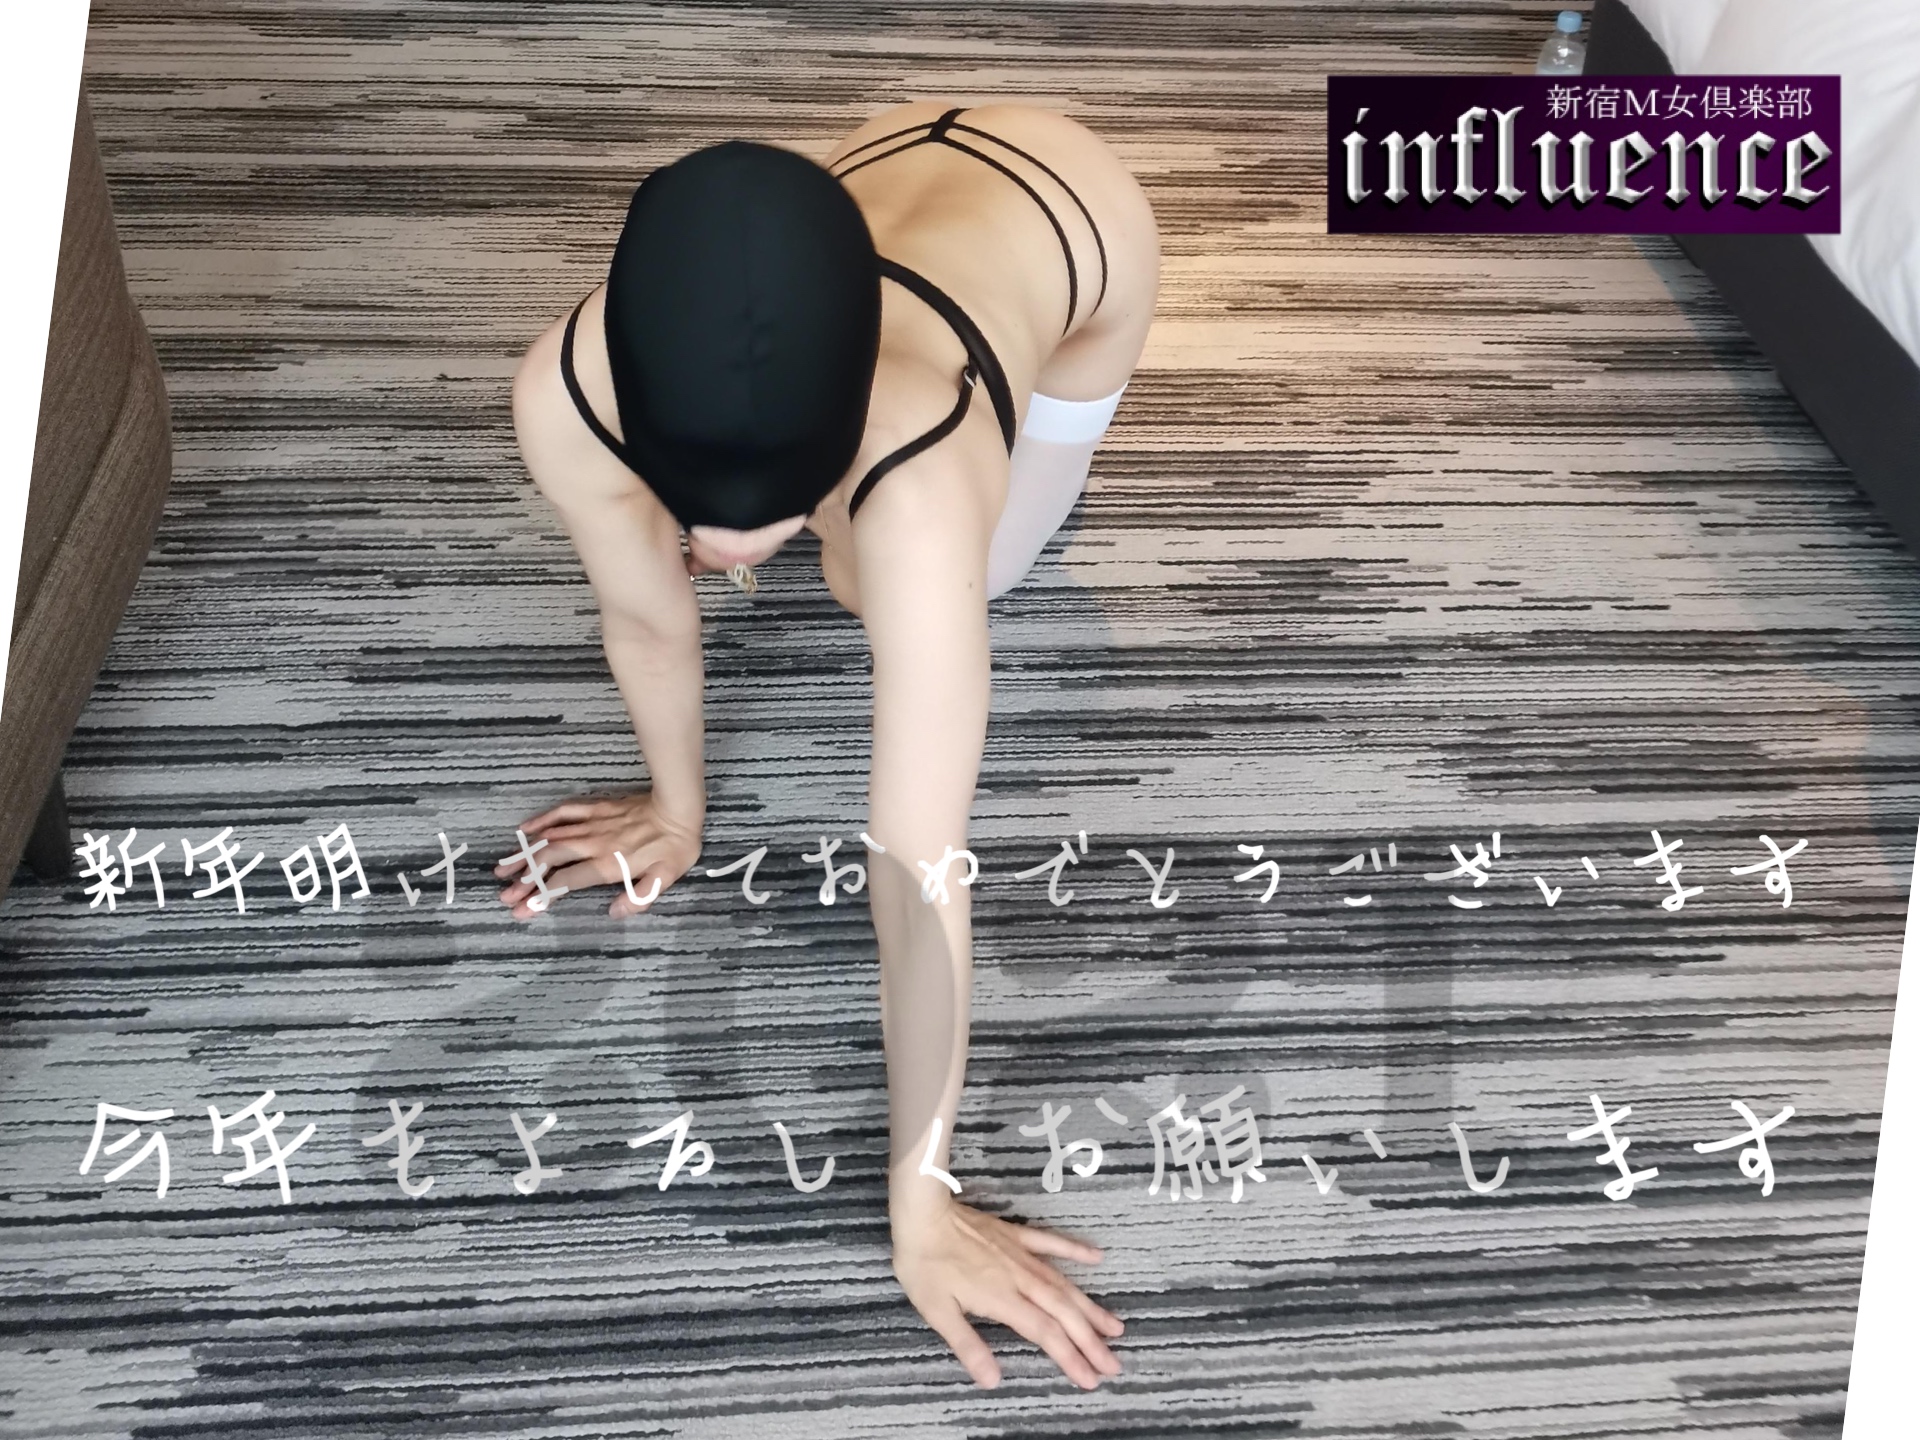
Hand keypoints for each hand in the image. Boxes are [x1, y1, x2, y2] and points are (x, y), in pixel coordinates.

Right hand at [493, 791, 701, 918]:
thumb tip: (614, 913)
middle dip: (524, 879)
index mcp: (607, 864)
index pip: (566, 882)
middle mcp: (592, 844)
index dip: (541, 896)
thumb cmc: (675, 847)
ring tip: (502, 868)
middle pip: (550, 861)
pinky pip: (563, 812)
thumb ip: (639, 898)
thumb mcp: (665, 879)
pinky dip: (542, 820)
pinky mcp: (595, 808)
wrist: (679, 807)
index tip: (521, 910)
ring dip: (525, 854)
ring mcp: (591, 824)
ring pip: (550, 838)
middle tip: (504, 895)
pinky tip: (524, 829)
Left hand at [892, 1198, 1123, 1389]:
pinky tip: (1096, 1257)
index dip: (1070, 1357)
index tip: (1091, 1378)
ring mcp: (1022, 1254)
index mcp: (1003, 1299)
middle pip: (1064, 1313)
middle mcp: (1021, 1278)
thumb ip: (968, 1345)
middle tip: (1114, 1363)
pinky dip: (1075, 1249)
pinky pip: (1052, 1242)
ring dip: (1090, 1307)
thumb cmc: (925, 1265)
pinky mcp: (1016, 1234)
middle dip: (1090, 1340)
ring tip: (1115, 1326)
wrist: (923, 1214)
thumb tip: (992, 1380)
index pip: (1046, 1333)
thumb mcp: (938, 1312)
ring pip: (1064, 1284)